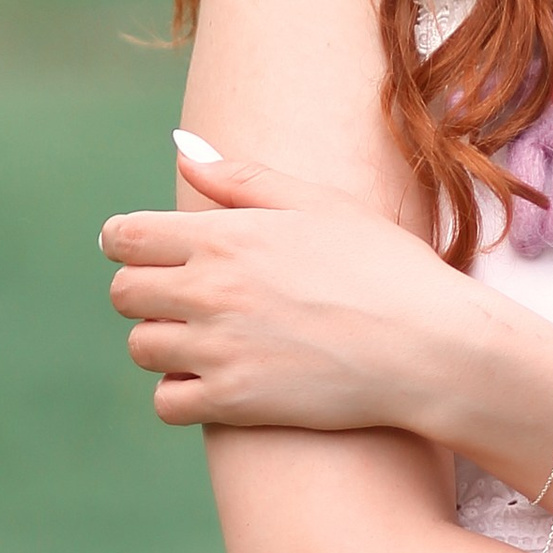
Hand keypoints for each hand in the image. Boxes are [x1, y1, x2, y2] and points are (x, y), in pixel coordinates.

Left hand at [101, 139, 484, 434]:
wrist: (428, 347)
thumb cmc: (385, 267)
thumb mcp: (321, 204)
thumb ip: (242, 178)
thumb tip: (181, 150)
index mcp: (224, 235)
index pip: (126, 236)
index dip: (126, 241)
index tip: (145, 250)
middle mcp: (210, 290)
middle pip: (124, 293)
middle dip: (145, 292)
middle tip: (184, 298)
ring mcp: (218, 349)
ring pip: (142, 348)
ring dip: (164, 343)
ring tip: (207, 339)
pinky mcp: (233, 402)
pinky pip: (166, 403)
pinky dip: (180, 394)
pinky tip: (214, 380)